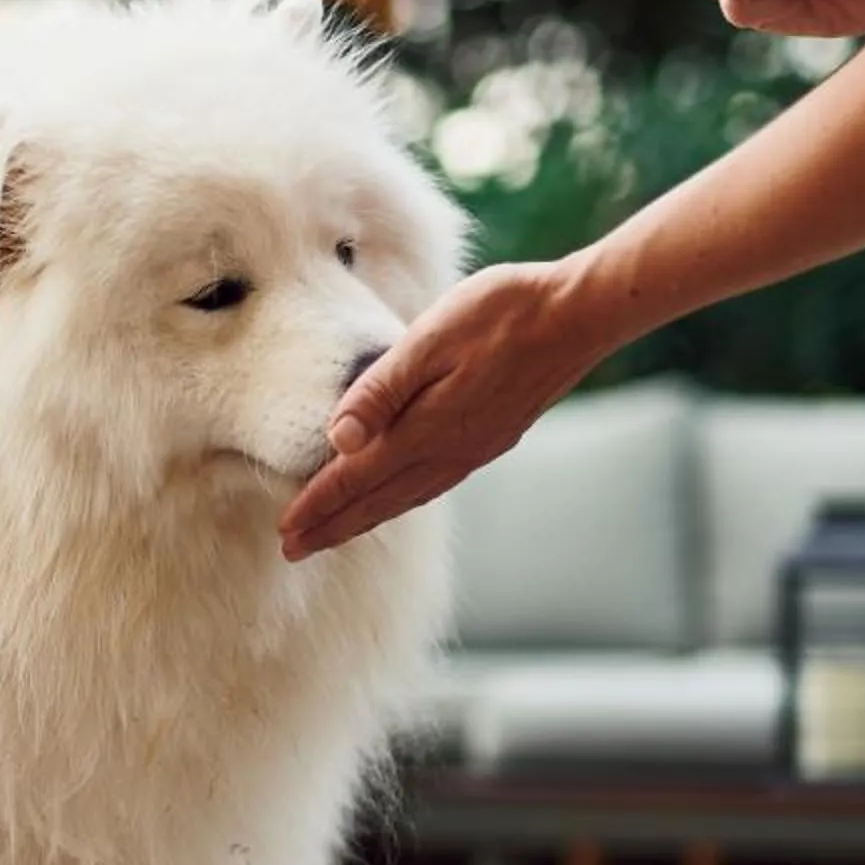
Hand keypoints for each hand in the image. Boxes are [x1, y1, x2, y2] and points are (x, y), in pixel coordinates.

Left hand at [279, 260, 612, 561]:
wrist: (578, 316)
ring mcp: (473, 450)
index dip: (317, 506)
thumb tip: (338, 438)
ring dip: (365, 519)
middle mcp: (448, 451)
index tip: (285, 533)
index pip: (355, 479)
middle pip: (376, 501)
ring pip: (406, 497)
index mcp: (425, 428)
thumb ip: (381, 389)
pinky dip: (402, 501)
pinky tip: (396, 499)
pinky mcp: (491, 439)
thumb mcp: (431, 338)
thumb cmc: (502, 314)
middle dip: (332, 526)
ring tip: (334, 533)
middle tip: (293, 550)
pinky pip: (433, 485)